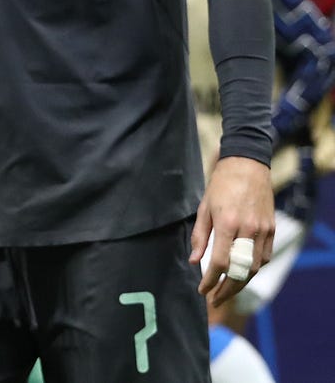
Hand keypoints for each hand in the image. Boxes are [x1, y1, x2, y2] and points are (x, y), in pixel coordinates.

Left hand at [190, 155, 274, 305]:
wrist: (247, 166)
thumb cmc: (221, 185)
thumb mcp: (204, 208)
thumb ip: (200, 236)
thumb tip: (195, 261)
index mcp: (227, 224)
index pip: (221, 263)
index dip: (210, 281)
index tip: (202, 290)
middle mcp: (248, 230)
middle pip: (241, 272)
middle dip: (227, 290)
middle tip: (215, 301)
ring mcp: (263, 230)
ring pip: (255, 267)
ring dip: (241, 283)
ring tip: (226, 291)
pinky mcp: (272, 229)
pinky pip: (264, 256)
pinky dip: (253, 268)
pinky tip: (242, 273)